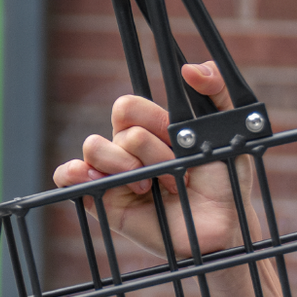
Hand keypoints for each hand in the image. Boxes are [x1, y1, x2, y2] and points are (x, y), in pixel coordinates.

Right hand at [51, 60, 245, 260]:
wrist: (222, 228)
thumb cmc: (225, 183)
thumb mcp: (228, 132)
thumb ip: (219, 91)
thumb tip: (190, 68)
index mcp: (151, 128)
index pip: (128, 106)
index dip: (151, 120)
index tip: (178, 141)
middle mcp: (129, 148)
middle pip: (117, 128)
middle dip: (150, 150)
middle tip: (174, 174)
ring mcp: (114, 174)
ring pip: (94, 148)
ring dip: (128, 167)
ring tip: (153, 189)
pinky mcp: (103, 201)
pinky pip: (68, 177)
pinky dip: (73, 174)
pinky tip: (94, 181)